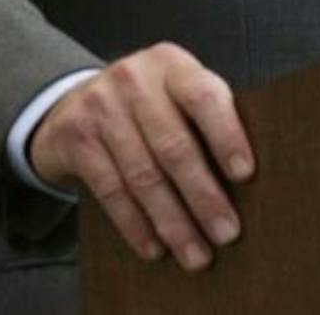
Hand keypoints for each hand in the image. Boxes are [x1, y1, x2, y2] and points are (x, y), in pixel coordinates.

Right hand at [29, 42, 254, 270]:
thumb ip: (203, 120)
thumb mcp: (174, 95)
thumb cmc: (147, 106)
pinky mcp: (75, 137)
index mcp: (171, 65)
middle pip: (174, 146)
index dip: (227, 135)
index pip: (204, 96)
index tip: (245, 174)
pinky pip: (110, 190)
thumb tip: (247, 183)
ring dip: (173, 222)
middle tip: (227, 233)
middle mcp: (134, 79)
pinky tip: (155, 247)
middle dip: (203, 197)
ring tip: (196, 254)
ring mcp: (100, 106)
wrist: (73, 103)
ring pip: (143, 176)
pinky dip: (136, 225)